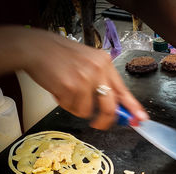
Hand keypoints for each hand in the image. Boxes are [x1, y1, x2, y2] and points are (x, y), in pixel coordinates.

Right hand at [21, 28, 147, 129]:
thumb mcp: (87, 63)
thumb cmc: (59, 56)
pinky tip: (59, 90)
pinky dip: (66, 104)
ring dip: (77, 108)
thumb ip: (101, 82)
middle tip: (98, 123)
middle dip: (105, 121)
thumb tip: (113, 107)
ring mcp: (85, 79)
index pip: (123, 90)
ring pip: (88, 111)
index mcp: (105, 63)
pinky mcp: (71, 87)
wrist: (35, 48)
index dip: (133, 108)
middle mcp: (98, 70)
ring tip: (67, 92)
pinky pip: (74, 109)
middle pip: (110, 107)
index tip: (140, 119)